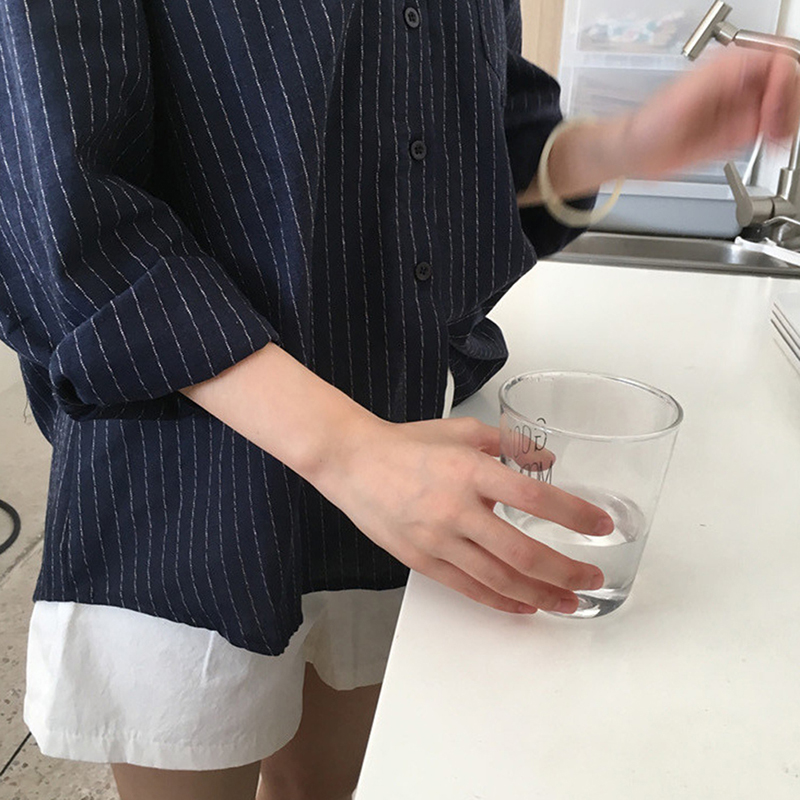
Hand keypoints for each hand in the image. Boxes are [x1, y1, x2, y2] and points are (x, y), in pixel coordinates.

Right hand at [316, 415, 612, 614]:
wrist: (353, 462)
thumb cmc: (407, 444)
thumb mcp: (462, 432)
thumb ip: (508, 444)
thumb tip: (547, 462)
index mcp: (470, 471)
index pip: (535, 498)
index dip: (574, 515)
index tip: (601, 526)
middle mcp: (457, 509)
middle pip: (522, 552)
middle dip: (566, 571)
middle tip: (593, 578)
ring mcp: (438, 540)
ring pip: (499, 579)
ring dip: (541, 595)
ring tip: (569, 602)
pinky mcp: (422, 561)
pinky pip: (468, 589)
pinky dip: (502, 602)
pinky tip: (525, 605)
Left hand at [624, 47, 799, 179]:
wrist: (638, 153)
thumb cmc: (650, 126)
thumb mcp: (685, 97)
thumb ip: (722, 78)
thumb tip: (752, 68)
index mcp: (727, 67)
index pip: (777, 62)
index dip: (783, 85)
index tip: (770, 110)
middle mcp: (738, 84)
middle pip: (786, 83)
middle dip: (787, 104)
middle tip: (776, 127)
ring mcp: (740, 106)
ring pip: (784, 104)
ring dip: (786, 119)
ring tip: (775, 136)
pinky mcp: (738, 129)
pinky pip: (771, 126)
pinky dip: (778, 133)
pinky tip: (771, 141)